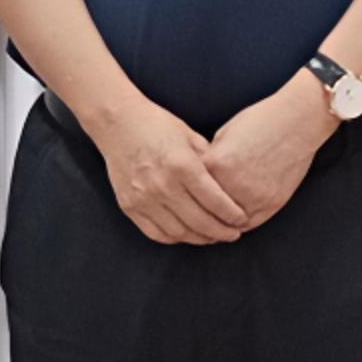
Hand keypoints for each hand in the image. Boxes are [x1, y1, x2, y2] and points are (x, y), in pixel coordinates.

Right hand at [85, 94, 252, 246]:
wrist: (117, 123)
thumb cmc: (159, 125)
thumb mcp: (191, 137)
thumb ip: (210, 162)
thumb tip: (231, 185)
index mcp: (183, 166)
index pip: (215, 201)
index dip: (232, 215)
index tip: (243, 221)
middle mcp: (162, 186)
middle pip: (199, 222)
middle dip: (221, 232)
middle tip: (234, 234)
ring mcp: (143, 198)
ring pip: (178, 232)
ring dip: (200, 238)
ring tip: (214, 236)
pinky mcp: (129, 206)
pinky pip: (156, 233)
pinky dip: (175, 238)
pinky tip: (188, 234)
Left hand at [199, 77, 331, 232]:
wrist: (298, 121)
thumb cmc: (261, 122)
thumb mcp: (225, 136)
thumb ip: (210, 161)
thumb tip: (199, 180)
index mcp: (216, 163)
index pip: (190, 190)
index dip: (186, 196)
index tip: (181, 201)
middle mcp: (232, 183)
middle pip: (205, 211)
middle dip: (198, 216)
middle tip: (191, 222)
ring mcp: (253, 196)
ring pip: (226, 224)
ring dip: (219, 226)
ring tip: (212, 227)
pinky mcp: (271, 202)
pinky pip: (249, 223)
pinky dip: (240, 224)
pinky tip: (234, 221)